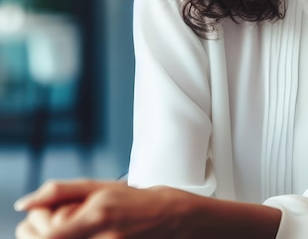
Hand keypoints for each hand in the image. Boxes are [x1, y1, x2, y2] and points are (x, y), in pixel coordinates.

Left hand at [14, 180, 188, 238]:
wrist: (169, 218)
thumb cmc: (133, 200)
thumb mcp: (101, 187)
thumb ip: (61, 191)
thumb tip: (24, 203)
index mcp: (98, 216)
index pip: (48, 235)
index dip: (33, 226)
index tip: (35, 215)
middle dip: (35, 234)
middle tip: (36, 223)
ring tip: (55, 231)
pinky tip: (71, 236)